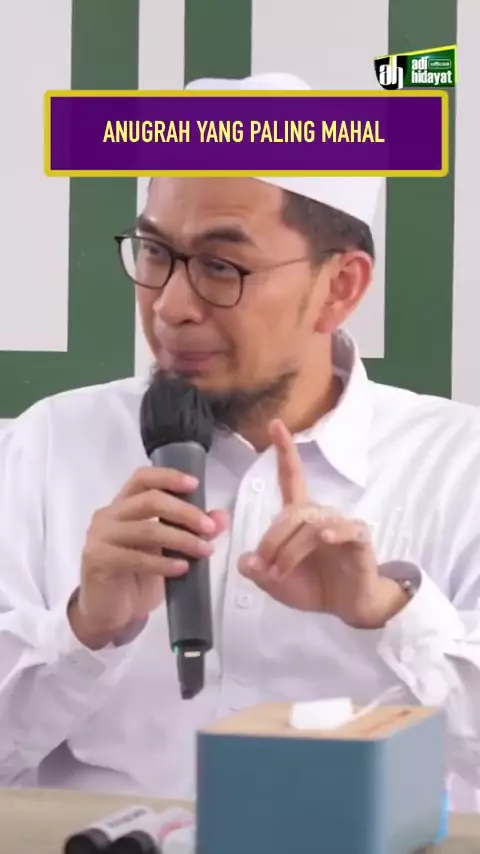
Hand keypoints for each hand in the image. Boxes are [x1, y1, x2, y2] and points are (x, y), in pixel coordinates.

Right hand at [70, 466, 226, 648]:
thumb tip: (221, 517)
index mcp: (124, 505)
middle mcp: (109, 515)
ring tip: (204, 551)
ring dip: (181, 539)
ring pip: (146, 530)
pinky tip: (182, 569)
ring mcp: (100, 537)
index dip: (168, 477)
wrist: (110, 613)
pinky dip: (163, 563)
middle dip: (185, 512)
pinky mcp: (98, 560)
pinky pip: (135, 558)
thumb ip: (191, 531)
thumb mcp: (168, 552)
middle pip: (149, 500)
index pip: (142, 478)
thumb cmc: (138, 578)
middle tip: (209, 528)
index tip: (195, 484)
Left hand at [238, 420, 407, 628]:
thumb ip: (258, 571)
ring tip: (280, 574)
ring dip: (290, 550)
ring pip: (312, 525)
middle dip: (272, 541)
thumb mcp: (276, 582)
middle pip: (292, 512)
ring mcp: (341, 524)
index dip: (284, 451)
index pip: (291, 477)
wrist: (348, 606)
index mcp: (299, 516)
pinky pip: (347, 528)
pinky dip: (335, 531)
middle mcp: (320, 514)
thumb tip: (245, 561)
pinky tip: (324, 537)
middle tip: (265, 571)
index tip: (275, 423)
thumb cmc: (313, 585)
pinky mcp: (359, 539)